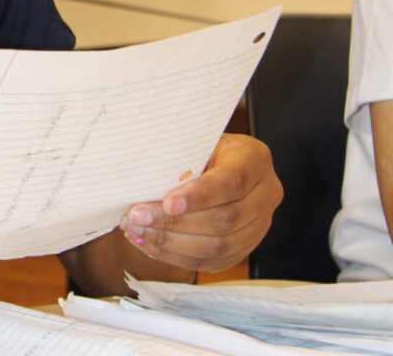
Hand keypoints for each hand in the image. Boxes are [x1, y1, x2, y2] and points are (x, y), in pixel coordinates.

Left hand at [116, 133, 282, 273]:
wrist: (221, 159)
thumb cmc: (202, 144)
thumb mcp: (196, 140)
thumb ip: (181, 159)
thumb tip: (145, 181)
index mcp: (255, 158)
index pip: (231, 182)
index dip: (199, 196)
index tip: (167, 203)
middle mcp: (266, 193)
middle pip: (224, 220)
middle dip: (174, 224)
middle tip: (136, 217)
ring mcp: (260, 224)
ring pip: (218, 247)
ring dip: (171, 243)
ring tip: (136, 231)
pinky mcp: (245, 247)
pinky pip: (213, 261)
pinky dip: (177, 256)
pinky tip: (149, 245)